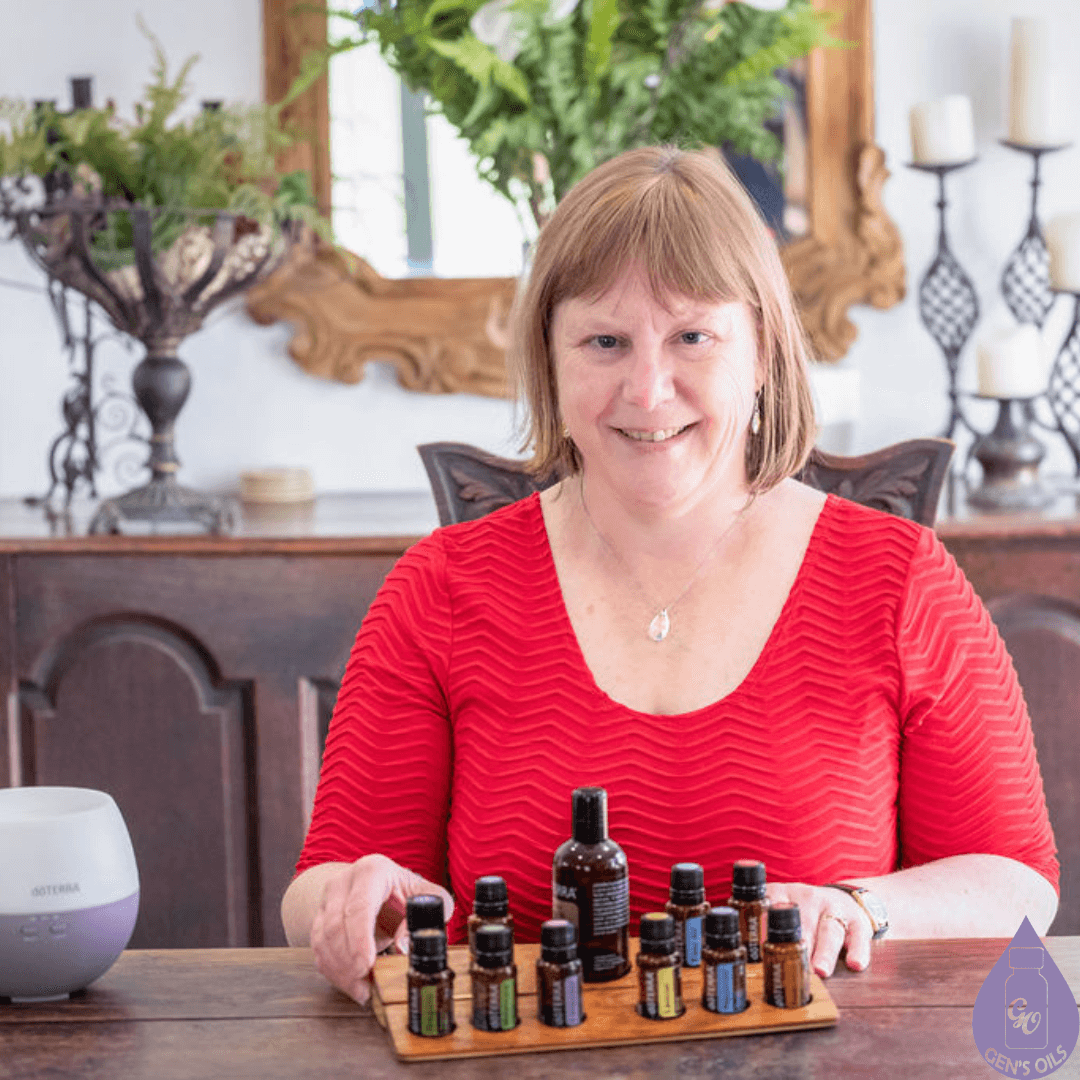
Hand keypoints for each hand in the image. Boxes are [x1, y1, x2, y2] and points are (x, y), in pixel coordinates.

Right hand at [309, 853, 453, 1004]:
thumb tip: (403, 947)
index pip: (359, 906)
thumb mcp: (425, 897)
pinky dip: (333, 972)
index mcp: (371, 871)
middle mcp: (343, 883)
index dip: (360, 939)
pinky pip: (318, 951)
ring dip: (340, 971)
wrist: (381, 887)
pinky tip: (351, 983)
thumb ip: (426, 916)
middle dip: (349, 962)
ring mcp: (326, 902)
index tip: (366, 964)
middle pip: (335, 927)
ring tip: (362, 989)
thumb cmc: (404, 892)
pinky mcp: (319, 921)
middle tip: (367, 985)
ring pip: (322, 941)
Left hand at [765, 882, 872, 977]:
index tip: (759, 944)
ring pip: (829, 930)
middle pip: (801, 923)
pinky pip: (859, 936)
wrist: (844, 897)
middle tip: (792, 966)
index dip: (765, 924)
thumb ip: (762, 923)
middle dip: (797, 945)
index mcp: (784, 894)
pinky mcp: (858, 922)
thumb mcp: (782, 907)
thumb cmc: (804, 911)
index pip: (770, 906)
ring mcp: (834, 909)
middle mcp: (809, 899)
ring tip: (820, 970)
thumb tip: (739, 953)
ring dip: (824, 951)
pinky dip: (859, 951)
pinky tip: (855, 964)